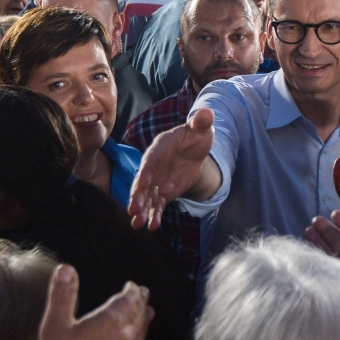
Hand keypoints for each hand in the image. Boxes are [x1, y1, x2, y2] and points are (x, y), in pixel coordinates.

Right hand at [128, 108, 215, 229]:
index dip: (145, 171)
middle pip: (143, 182)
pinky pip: (158, 205)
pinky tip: (153, 226)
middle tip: (132, 210)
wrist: (195, 151)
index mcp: (159, 148)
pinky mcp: (164, 192)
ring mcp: (157, 180)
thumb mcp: (201, 129)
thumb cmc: (196, 136)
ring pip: (147, 197)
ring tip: (137, 224)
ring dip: (142, 210)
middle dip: (137, 196)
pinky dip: (155, 215)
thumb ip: (201, 122)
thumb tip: (207, 113)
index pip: (150, 160)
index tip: (141, 183)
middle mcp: (154, 166)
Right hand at [305, 193, 339, 277]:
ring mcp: (336, 268)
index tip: (334, 212)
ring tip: (309, 229)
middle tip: (317, 219)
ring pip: (326, 249)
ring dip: (317, 237)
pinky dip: (310, 249)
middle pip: (338, 239)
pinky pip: (316, 259)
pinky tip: (305, 242)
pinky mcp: (324, 276)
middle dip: (328, 228)